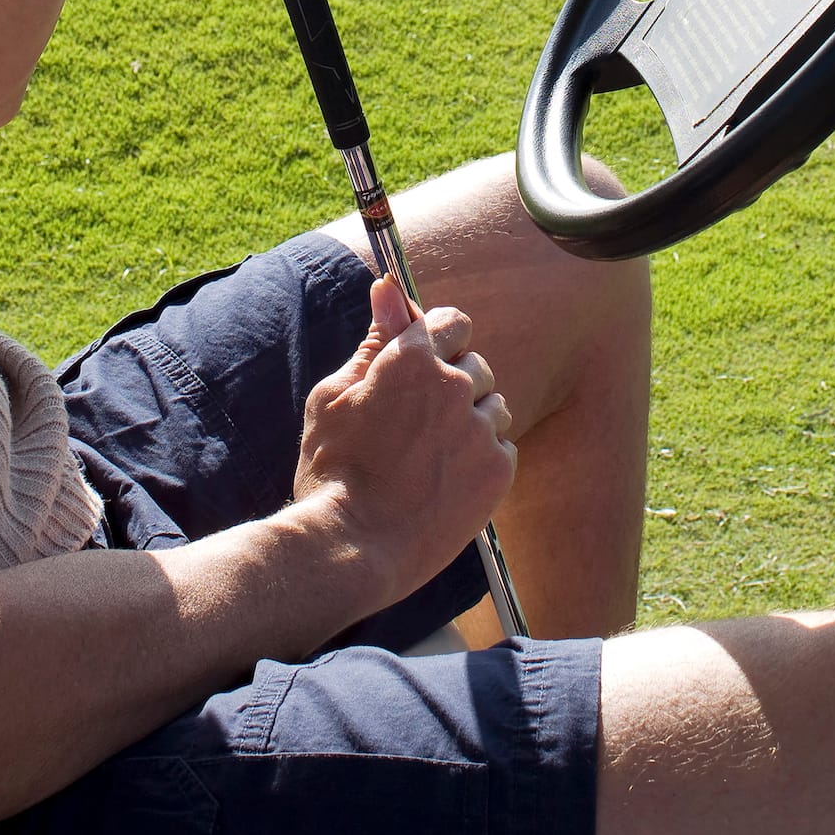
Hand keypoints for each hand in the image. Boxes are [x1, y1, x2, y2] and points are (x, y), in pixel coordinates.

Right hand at [291, 275, 515, 611]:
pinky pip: (502, 446)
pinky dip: (482, 458)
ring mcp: (479, 428)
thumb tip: (387, 287)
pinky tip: (447, 479)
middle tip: (417, 423)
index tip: (425, 362)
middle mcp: (452, 384)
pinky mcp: (498, 470)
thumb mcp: (335, 395)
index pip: (452, 322)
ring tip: (432, 455)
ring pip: (492, 405)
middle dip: (452, 383)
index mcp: (410, 357)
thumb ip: (374, 339)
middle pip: (475, 364)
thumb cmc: (332, 469)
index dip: (438, 340)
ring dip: (470, 420)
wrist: (353, 546)